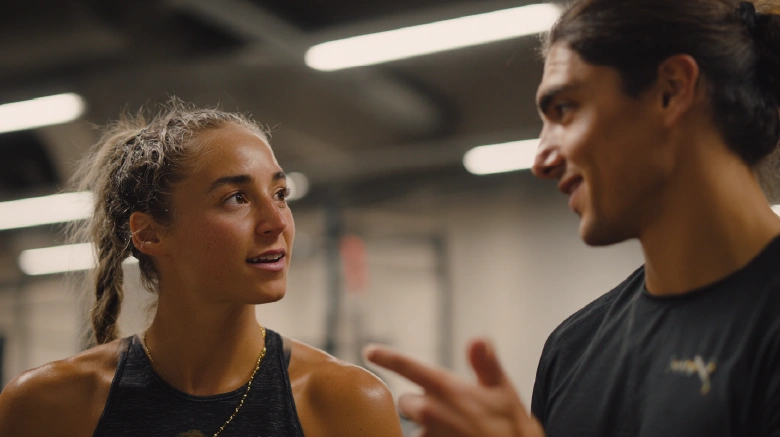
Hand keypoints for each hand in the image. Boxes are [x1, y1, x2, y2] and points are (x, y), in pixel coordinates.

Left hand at [364, 339, 544, 436]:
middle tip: (449, 410)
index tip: (370, 351)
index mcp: (447, 388)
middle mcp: (431, 411)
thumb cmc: (510, 426)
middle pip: (407, 401)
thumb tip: (477, 339)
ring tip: (457, 430)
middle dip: (421, 404)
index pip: (408, 366)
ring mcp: (429, 434)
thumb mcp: (502, 390)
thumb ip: (486, 363)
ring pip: (415, 426)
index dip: (387, 357)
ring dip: (428, 427)